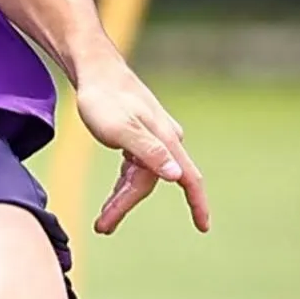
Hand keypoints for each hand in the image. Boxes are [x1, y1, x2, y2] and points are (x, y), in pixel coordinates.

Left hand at [74, 61, 209, 235]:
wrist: (95, 71)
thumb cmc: (104, 98)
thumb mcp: (121, 128)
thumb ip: (148, 152)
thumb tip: (176, 176)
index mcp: (165, 140)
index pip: (188, 178)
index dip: (198, 204)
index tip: (204, 227)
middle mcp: (164, 141)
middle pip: (149, 183)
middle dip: (127, 205)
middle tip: (103, 227)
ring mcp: (152, 140)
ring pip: (140, 178)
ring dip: (121, 199)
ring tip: (103, 221)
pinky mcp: (139, 138)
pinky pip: (134, 169)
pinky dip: (123, 184)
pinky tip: (113, 196)